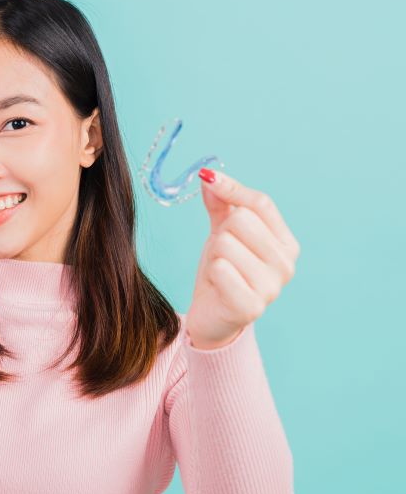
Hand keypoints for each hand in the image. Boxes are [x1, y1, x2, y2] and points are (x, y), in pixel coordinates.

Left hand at [185, 168, 300, 348]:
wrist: (212, 317)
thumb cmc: (222, 272)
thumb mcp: (223, 233)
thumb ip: (221, 203)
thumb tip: (209, 176)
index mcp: (286, 243)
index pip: (261, 203)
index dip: (231, 188)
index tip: (208, 180)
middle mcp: (286, 264)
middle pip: (242, 220)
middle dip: (221, 233)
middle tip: (221, 254)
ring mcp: (272, 287)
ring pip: (226, 243)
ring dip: (214, 256)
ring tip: (220, 272)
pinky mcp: (251, 306)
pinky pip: (220, 268)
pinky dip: (211, 274)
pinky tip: (218, 288)